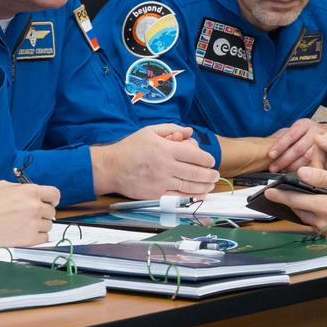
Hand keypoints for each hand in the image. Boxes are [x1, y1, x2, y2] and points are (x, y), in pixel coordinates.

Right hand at [0, 181, 59, 246]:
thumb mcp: (4, 186)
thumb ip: (22, 188)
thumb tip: (32, 192)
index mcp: (30, 191)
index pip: (55, 194)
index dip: (52, 199)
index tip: (48, 203)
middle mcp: (34, 207)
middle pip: (51, 211)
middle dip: (43, 213)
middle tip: (30, 216)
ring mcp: (32, 223)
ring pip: (49, 225)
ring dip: (40, 225)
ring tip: (25, 225)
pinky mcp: (28, 239)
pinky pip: (44, 238)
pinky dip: (38, 237)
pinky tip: (26, 233)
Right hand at [91, 124, 218, 198]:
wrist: (111, 167)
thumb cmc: (129, 148)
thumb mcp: (149, 131)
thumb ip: (172, 129)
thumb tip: (189, 131)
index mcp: (166, 149)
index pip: (196, 155)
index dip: (207, 159)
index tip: (210, 161)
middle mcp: (166, 166)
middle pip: (197, 172)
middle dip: (210, 175)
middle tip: (215, 175)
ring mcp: (162, 181)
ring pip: (190, 186)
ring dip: (204, 187)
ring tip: (210, 185)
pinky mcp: (157, 194)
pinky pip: (179, 197)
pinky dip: (191, 196)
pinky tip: (198, 194)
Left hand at [263, 166, 326, 238]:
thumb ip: (323, 178)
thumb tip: (302, 173)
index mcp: (322, 206)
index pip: (294, 199)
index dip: (279, 194)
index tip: (268, 192)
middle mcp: (322, 221)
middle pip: (299, 210)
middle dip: (290, 202)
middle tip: (283, 194)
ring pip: (308, 219)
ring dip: (303, 209)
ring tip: (300, 200)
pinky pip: (319, 225)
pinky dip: (315, 216)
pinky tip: (320, 209)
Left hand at [266, 118, 326, 171]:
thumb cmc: (307, 134)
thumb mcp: (293, 131)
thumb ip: (281, 137)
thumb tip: (264, 145)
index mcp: (305, 124)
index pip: (291, 135)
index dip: (280, 145)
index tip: (271, 154)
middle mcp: (315, 132)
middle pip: (298, 148)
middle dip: (284, 159)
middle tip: (273, 168)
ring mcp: (324, 143)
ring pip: (307, 157)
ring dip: (293, 166)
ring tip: (282, 171)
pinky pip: (315, 164)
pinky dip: (305, 170)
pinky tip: (296, 174)